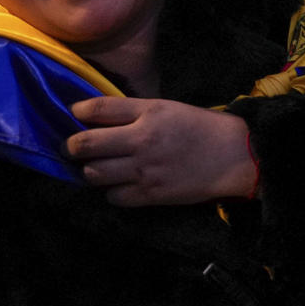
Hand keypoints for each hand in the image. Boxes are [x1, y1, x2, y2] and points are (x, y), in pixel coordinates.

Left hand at [67, 97, 258, 205]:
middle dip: (71, 147)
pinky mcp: (150, 194)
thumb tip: (96, 115)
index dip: (78, 111)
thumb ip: (133, 110)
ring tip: (96, 167)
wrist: (233, 156)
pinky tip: (119, 184)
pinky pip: (113, 197)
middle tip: (72, 148)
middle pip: (85, 145)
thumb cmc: (201, 127)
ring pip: (93, 174)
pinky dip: (111, 191)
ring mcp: (144, 170)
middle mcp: (141, 140)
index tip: (74, 114)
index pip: (98, 109)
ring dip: (89, 171)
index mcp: (149, 112)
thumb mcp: (167, 107)